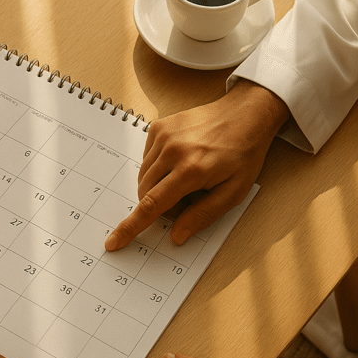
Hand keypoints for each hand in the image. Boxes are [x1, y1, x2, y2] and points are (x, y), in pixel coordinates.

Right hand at [105, 80, 288, 250]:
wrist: (244, 115)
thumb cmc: (243, 154)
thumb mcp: (233, 192)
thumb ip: (203, 215)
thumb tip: (176, 237)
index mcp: (191, 170)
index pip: (151, 205)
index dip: (130, 227)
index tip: (113, 242)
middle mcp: (173, 151)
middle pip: (145, 193)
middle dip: (160, 205)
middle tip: (188, 198)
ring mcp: (163, 136)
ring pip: (143, 177)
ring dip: (158, 186)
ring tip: (186, 177)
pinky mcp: (159, 127)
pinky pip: (146, 159)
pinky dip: (158, 168)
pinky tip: (179, 161)